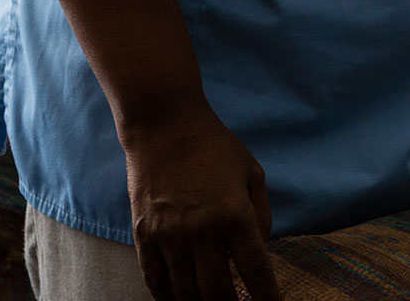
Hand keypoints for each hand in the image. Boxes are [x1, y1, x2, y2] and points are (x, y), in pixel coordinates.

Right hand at [121, 102, 280, 300]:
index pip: (255, 271)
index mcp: (235, 216)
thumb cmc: (216, 147)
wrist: (165, 126)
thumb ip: (262, 216)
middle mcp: (201, 232)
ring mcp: (168, 237)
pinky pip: (155, 281)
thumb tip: (260, 252)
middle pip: (218, 292)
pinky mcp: (143, 236)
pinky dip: (168, 299)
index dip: (266, 297)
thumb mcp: (252, 174)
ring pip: (185, 293)